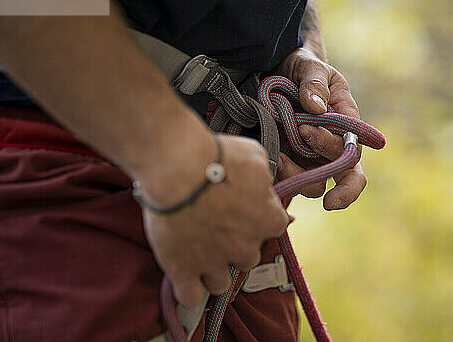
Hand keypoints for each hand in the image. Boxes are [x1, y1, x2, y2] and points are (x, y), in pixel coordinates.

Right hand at [138, 134, 288, 306]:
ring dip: (213, 270)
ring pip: (221, 282)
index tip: (245, 208)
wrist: (178, 167)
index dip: (258, 217)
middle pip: (248, 258)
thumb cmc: (217, 156)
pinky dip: (189, 290)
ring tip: (199, 252)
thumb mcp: (255, 155)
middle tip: (217, 227)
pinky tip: (185, 278)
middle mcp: (246, 246)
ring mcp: (215, 261)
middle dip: (235, 246)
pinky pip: (191, 297)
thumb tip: (262, 184)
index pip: (274, 227)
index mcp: (268, 219)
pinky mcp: (183, 269)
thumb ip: (264, 177)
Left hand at [277, 47, 366, 209]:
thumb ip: (315, 83)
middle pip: (339, 175)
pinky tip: (270, 161)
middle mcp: (333, 146)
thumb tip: (317, 108)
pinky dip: (281, 176)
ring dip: (297, 178)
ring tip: (277, 158)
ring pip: (315, 185)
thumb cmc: (302, 69)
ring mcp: (312, 158)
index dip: (337, 152)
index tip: (307, 132)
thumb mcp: (310, 67)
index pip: (353, 152)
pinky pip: (291, 181)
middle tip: (292, 146)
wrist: (278, 72)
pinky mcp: (291, 163)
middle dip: (317, 169)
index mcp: (346, 124)